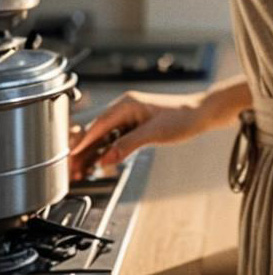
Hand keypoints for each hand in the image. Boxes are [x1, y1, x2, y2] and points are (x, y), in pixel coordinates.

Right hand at [67, 89, 207, 179]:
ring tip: (79, 171)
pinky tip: (98, 164)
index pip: (98, 124)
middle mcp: (125, 108)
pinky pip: (114, 139)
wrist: (200, 114)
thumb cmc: (182, 117)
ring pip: (104, 136)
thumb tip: (106, 158)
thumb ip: (129, 144)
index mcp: (127, 104)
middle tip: (71, 169)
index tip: (69, 156)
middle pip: (96, 131)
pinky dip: (105, 151)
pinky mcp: (134, 125)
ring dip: (92, 153)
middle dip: (83, 150)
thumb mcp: (155, 133)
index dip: (82, 141)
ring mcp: (129, 117)